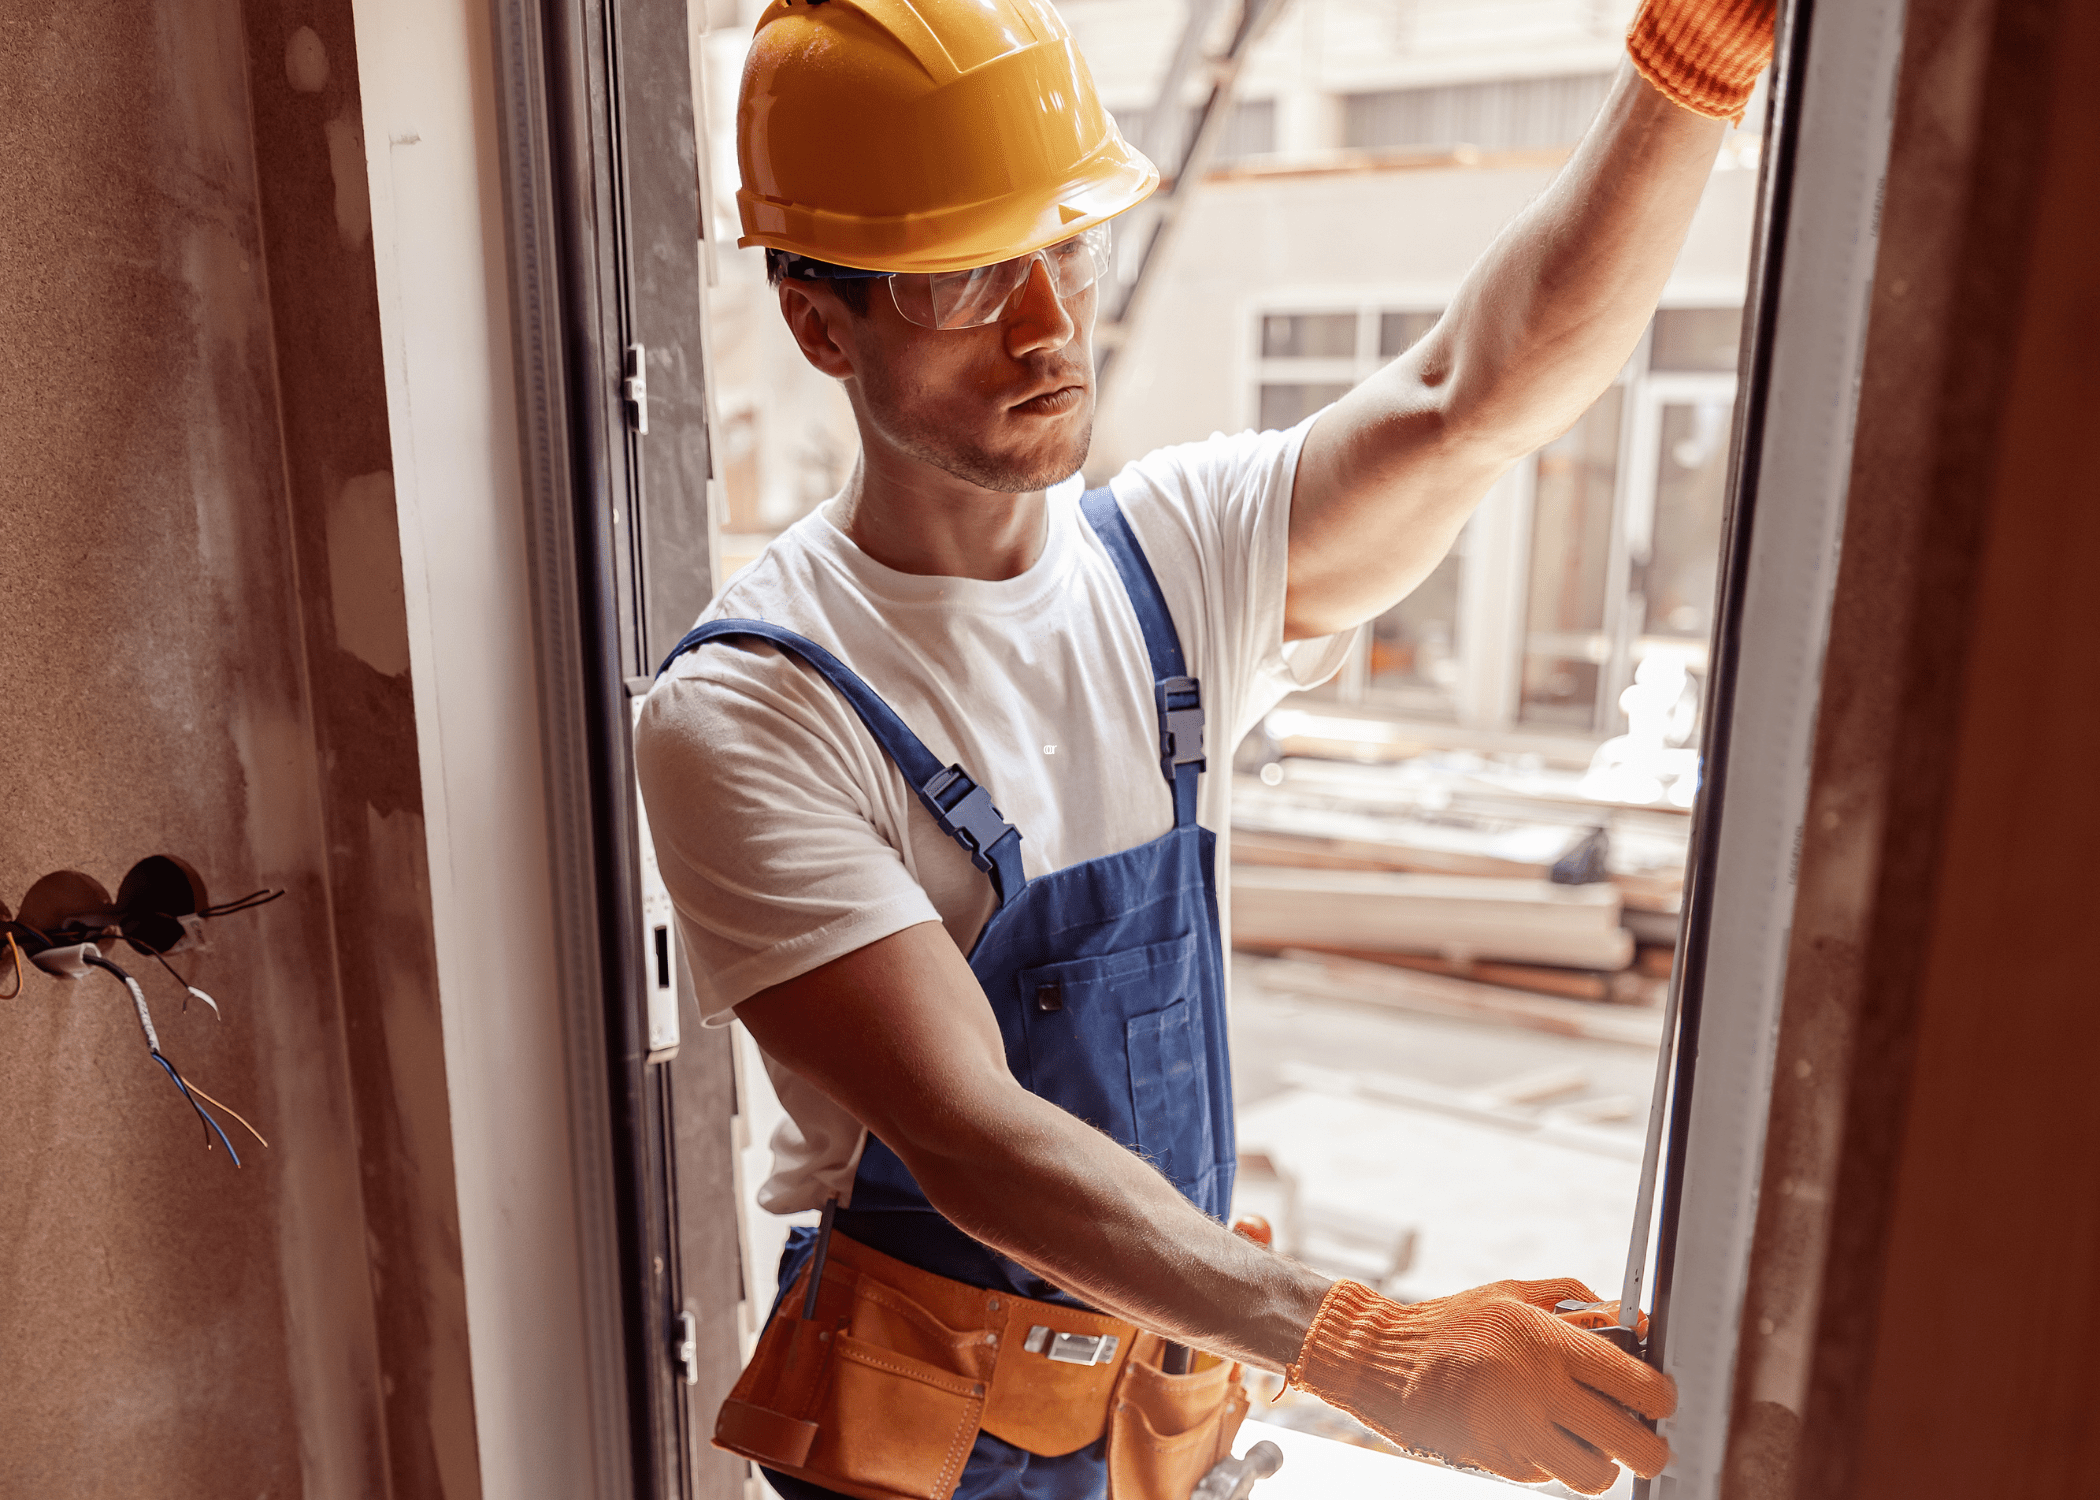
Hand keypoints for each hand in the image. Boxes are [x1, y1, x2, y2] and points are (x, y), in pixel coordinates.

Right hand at [1285, 1278, 1674, 1494]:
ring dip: (1603, 1462)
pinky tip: (1536, 1432)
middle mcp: (1541, 1395)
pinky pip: (1550, 1476)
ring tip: (1589, 1439)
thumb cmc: (1452, 1323)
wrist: (1385, 1363)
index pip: (1640, 1386)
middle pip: (1634, 1447)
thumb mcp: (1514, 1295)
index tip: (1660, 1396)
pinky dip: (1553, 1460)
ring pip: (1596, 1476)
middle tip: (1643, 1436)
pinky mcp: (1501, 1464)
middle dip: (1651, 1447)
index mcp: (1549, 1346)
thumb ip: (1576, 1304)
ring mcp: (1520, 1435)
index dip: (1663, 1396)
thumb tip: (1630, 1319)